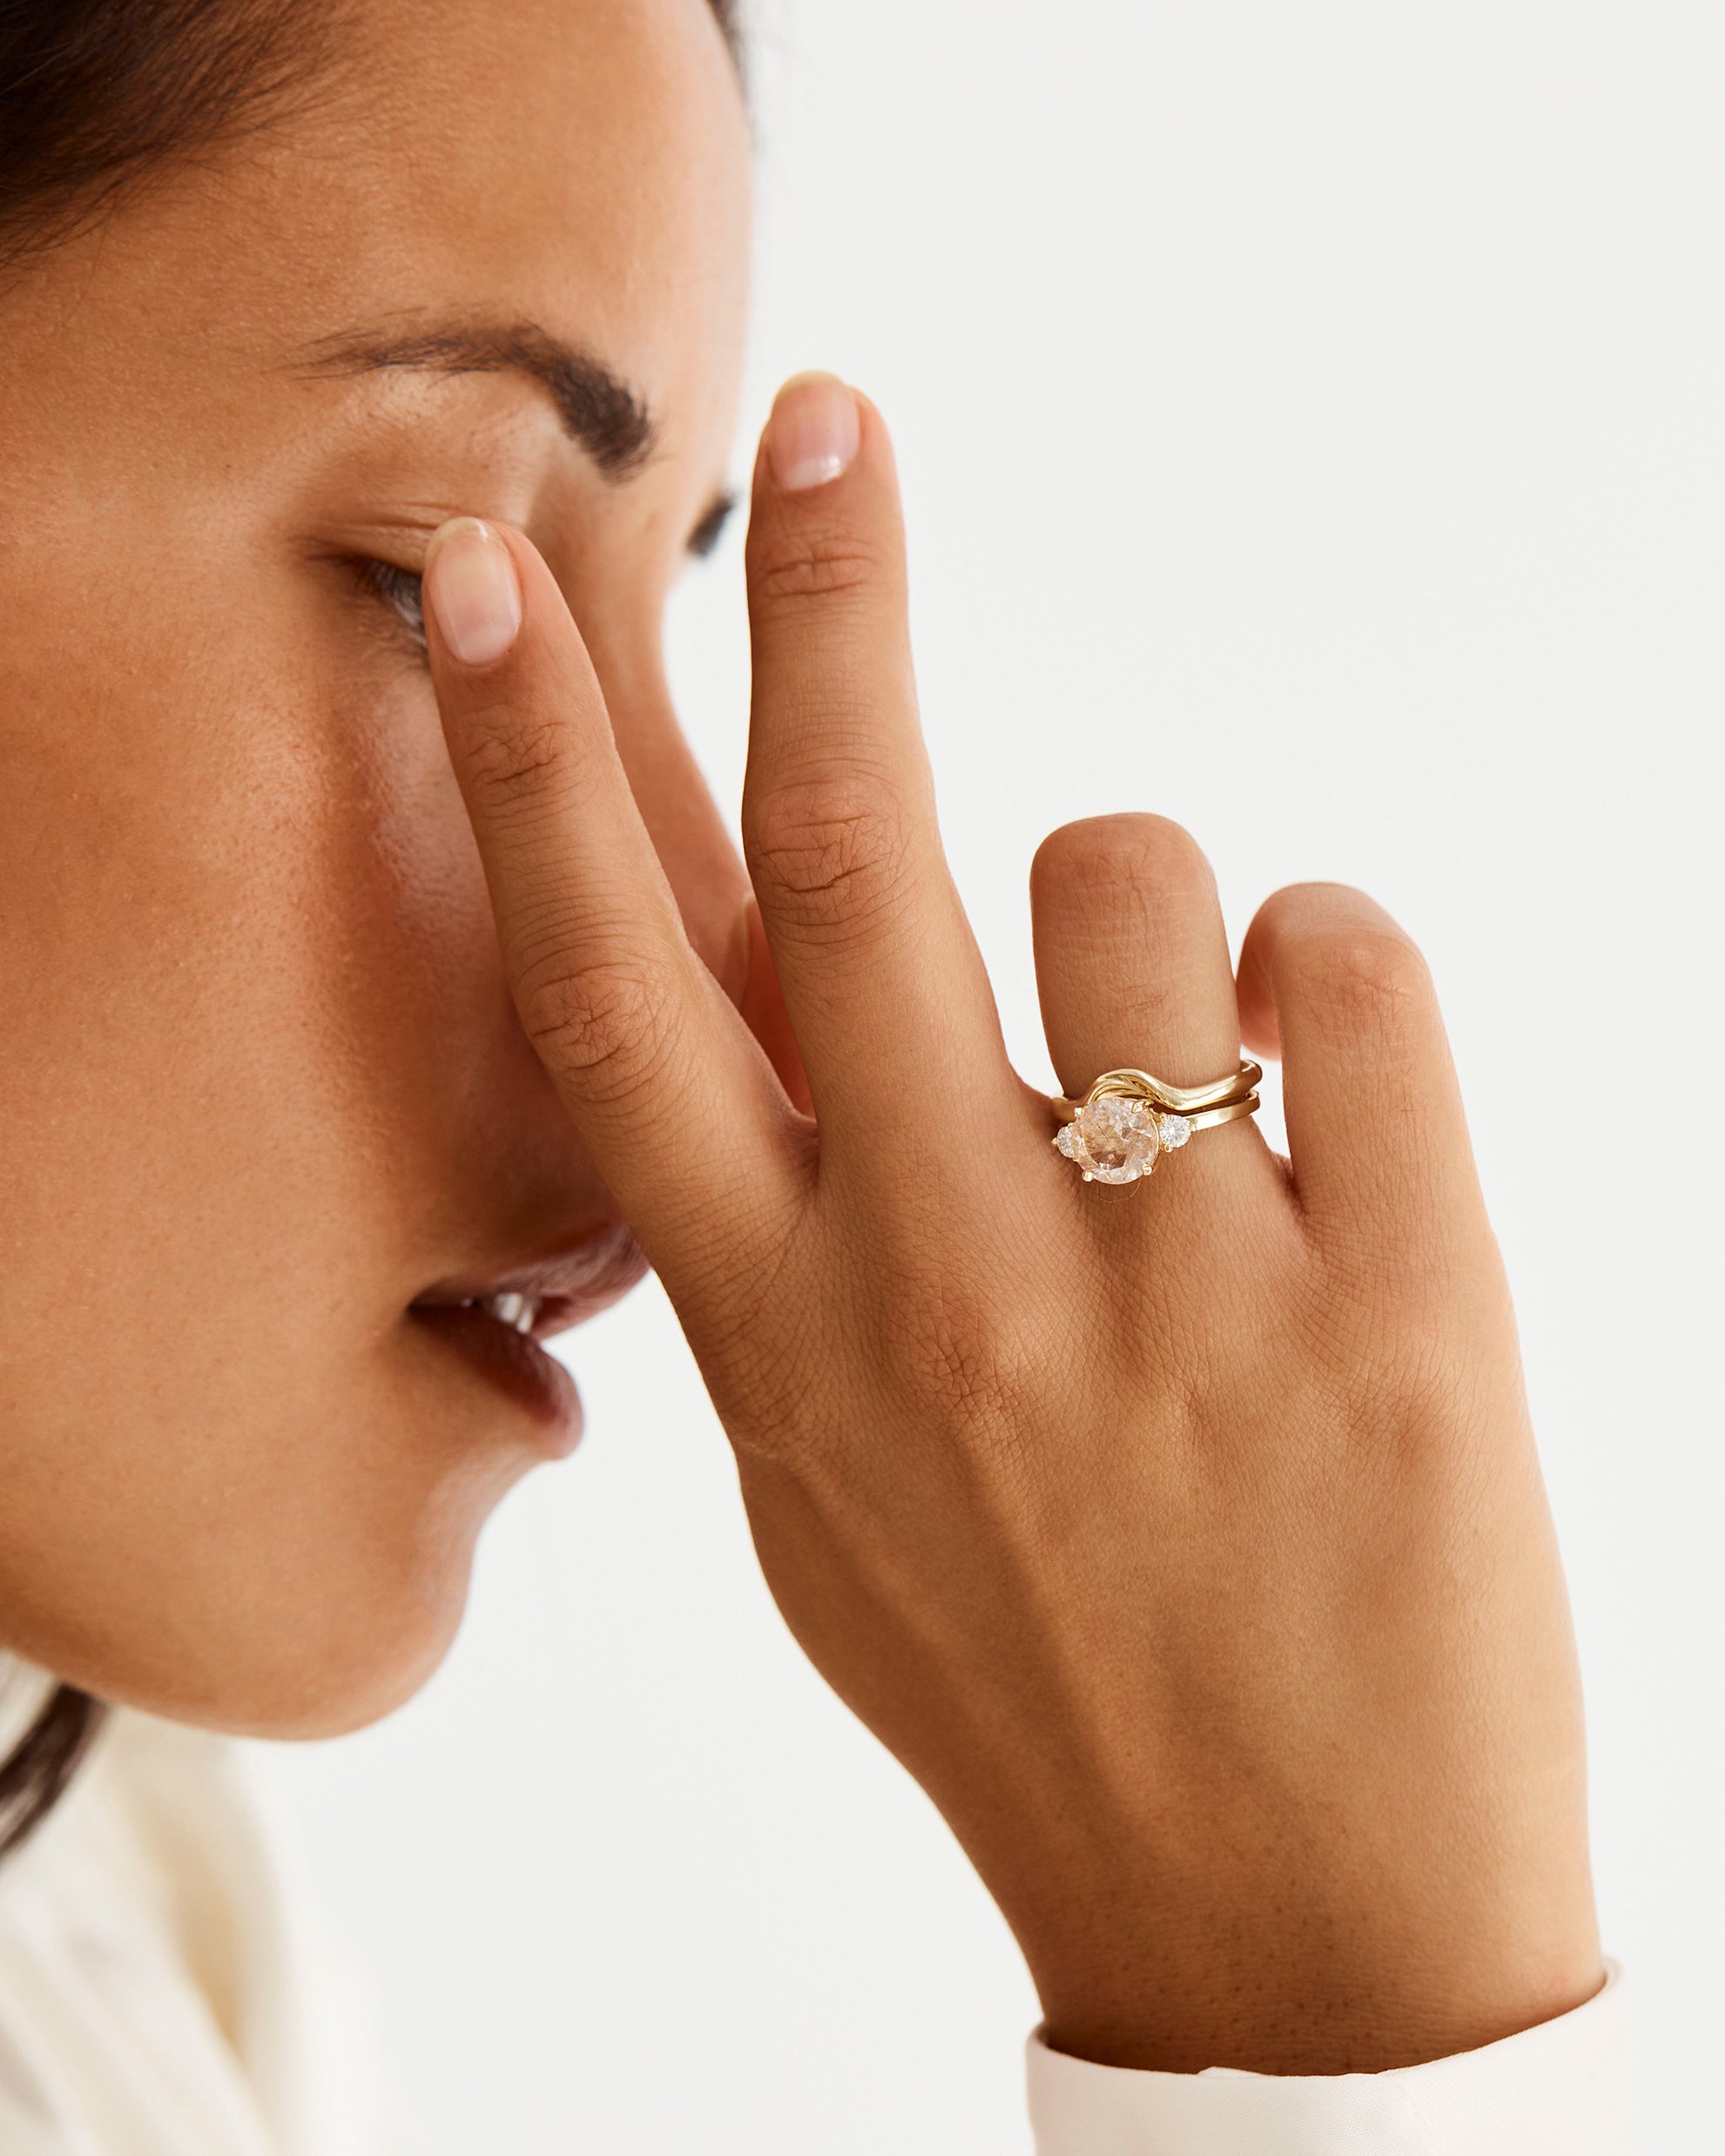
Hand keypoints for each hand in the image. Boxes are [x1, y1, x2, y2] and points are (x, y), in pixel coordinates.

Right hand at [421, 376, 1600, 2073]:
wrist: (1284, 1934)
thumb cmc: (1038, 1680)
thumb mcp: (828, 1481)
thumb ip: (779, 1256)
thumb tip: (780, 1037)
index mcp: (781, 1333)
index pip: (612, 988)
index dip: (532, 764)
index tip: (492, 590)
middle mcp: (944, 1283)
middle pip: (852, 848)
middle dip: (823, 594)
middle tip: (824, 419)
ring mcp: (1173, 1289)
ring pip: (1143, 874)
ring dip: (1159, 904)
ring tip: (1192, 1055)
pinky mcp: (1396, 1302)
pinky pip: (1351, 961)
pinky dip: (1333, 959)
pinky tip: (1320, 1077)